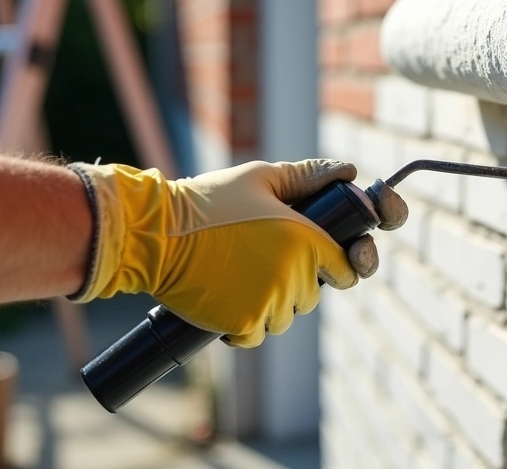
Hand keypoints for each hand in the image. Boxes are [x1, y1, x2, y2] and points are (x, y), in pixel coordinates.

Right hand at [68, 159, 403, 346]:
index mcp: (306, 239)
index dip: (336, 267)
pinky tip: (227, 301)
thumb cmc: (207, 201)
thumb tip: (350, 171)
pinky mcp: (243, 324)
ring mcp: (270, 302)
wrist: (156, 235)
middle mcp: (294, 274)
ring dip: (270, 305)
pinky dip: (245, 325)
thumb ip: (307, 177)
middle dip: (295, 284)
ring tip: (239, 279)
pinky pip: (257, 335)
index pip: (346, 268)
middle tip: (260, 262)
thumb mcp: (259, 178)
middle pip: (311, 294)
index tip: (319, 264)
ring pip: (285, 317)